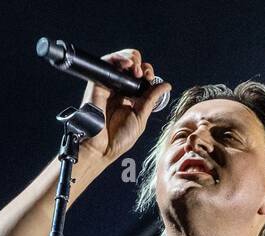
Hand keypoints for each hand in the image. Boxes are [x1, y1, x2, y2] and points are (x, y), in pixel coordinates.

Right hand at [79, 49, 170, 164]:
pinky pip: (106, 63)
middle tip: (144, 74)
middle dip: (140, 64)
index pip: (140, 77)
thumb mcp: (141, 116)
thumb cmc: (118, 139)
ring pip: (119, 61)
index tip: (150, 78)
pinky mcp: (98, 83)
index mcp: (129, 98)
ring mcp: (108, 86)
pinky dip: (117, 58)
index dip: (147, 72)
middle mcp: (118, 90)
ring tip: (136, 68)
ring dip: (130, 59)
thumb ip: (151, 98)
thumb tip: (166, 85)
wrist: (102, 147)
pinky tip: (127, 64)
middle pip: (130, 65)